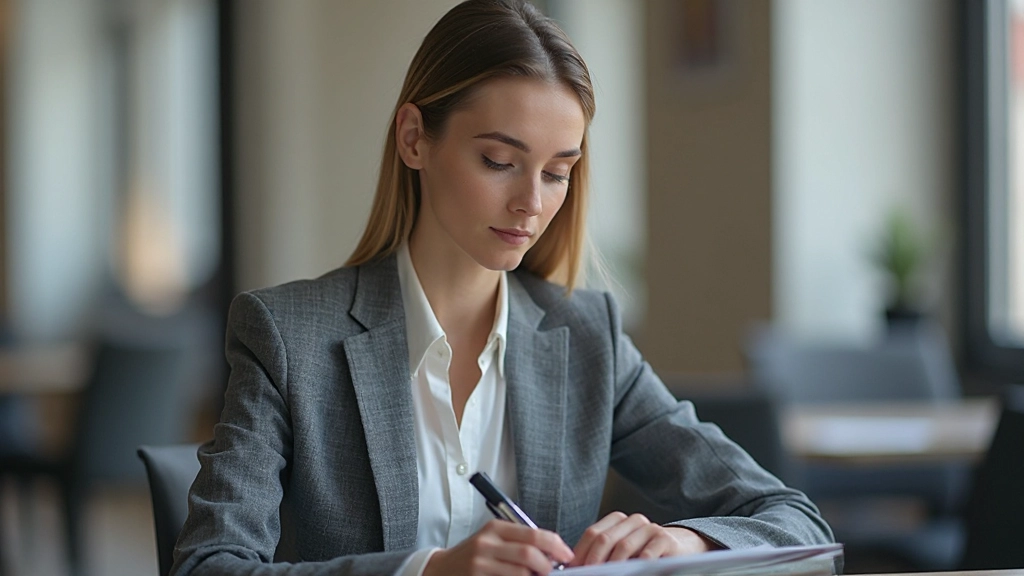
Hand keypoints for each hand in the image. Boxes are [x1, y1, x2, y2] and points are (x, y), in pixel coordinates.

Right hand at [423, 519, 573, 575]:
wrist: (441, 569)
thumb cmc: (474, 556)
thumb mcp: (493, 540)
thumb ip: (519, 541)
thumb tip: (552, 551)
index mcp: (496, 528)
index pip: (534, 534)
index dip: (556, 545)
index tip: (567, 556)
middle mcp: (487, 542)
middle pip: (528, 553)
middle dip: (546, 566)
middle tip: (551, 572)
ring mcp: (480, 562)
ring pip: (520, 573)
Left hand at [570, 512, 715, 565]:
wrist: (683, 548)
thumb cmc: (646, 553)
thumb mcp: (623, 551)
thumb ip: (603, 555)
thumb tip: (577, 567)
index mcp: (618, 520)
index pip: (593, 533)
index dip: (580, 552)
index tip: (574, 569)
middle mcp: (633, 521)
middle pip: (605, 539)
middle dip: (593, 561)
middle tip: (588, 575)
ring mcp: (650, 528)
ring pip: (623, 547)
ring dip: (611, 566)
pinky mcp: (665, 540)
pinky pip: (647, 555)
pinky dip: (636, 567)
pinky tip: (632, 574)